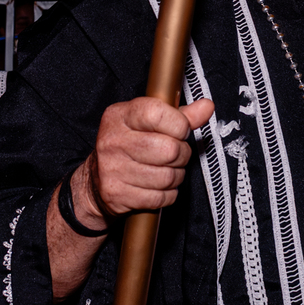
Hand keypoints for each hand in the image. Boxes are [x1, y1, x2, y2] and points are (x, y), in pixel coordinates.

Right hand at [75, 97, 213, 223]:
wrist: (96, 181)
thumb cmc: (129, 146)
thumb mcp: (148, 123)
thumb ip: (180, 115)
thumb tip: (207, 106)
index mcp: (119, 116)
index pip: (157, 114)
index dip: (179, 124)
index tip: (180, 130)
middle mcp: (112, 140)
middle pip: (169, 149)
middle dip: (182, 154)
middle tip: (176, 154)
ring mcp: (112, 169)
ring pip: (168, 176)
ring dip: (176, 176)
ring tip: (167, 170)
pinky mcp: (117, 194)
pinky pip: (160, 197)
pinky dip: (168, 194)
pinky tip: (159, 186)